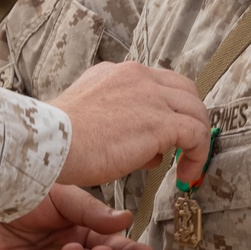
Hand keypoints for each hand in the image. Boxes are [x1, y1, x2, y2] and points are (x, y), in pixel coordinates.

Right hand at [52, 61, 211, 187]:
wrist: (52, 141)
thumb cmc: (60, 139)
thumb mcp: (91, 117)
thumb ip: (120, 122)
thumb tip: (149, 149)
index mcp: (118, 73)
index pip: (157, 83)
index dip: (168, 109)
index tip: (165, 135)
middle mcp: (137, 76)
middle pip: (184, 90)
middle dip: (189, 117)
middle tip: (186, 145)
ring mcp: (151, 96)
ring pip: (196, 110)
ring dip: (197, 138)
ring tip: (188, 165)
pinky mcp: (160, 122)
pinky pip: (197, 134)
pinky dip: (198, 155)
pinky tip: (185, 176)